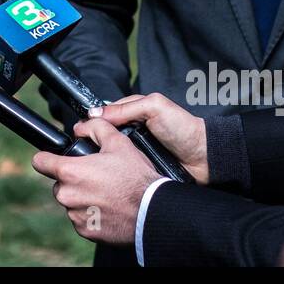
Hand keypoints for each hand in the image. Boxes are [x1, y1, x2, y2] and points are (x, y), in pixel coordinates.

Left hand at [31, 118, 161, 246]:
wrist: (152, 212)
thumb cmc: (136, 178)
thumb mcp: (118, 142)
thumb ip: (95, 128)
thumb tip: (80, 128)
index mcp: (70, 171)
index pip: (40, 162)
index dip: (47, 158)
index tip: (52, 159)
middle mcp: (68, 195)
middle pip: (59, 183)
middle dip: (73, 179)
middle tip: (96, 177)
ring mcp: (75, 215)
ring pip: (71, 202)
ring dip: (82, 198)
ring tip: (107, 193)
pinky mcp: (85, 231)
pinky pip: (81, 219)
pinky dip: (91, 214)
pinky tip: (109, 208)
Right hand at [92, 92, 209, 183]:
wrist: (203, 158)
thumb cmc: (183, 129)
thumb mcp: (154, 108)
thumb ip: (126, 107)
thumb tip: (96, 113)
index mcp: (134, 113)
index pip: (105, 116)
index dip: (92, 122)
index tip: (79, 131)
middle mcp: (132, 131)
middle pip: (105, 136)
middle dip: (96, 143)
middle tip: (84, 151)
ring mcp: (136, 151)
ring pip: (112, 154)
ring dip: (106, 159)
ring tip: (95, 166)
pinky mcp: (140, 168)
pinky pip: (123, 168)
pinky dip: (118, 170)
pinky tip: (110, 176)